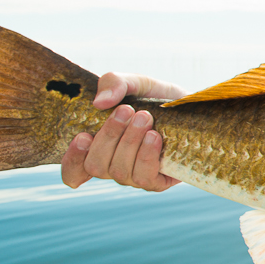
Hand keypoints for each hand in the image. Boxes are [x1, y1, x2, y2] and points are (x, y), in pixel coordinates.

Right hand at [60, 72, 187, 191]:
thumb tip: (99, 102)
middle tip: (127, 111)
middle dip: (109, 137)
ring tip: (145, 117)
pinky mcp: (158, 181)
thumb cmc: (156, 98)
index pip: (73, 171)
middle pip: (95, 166)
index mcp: (99, 148)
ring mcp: (135, 176)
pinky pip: (144, 179)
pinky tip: (154, 136)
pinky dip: (146, 156)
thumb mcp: (135, 82)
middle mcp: (113, 166)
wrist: (192, 109)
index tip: (82, 136)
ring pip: (119, 172)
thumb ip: (114, 83)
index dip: (72, 160)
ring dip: (130, 143)